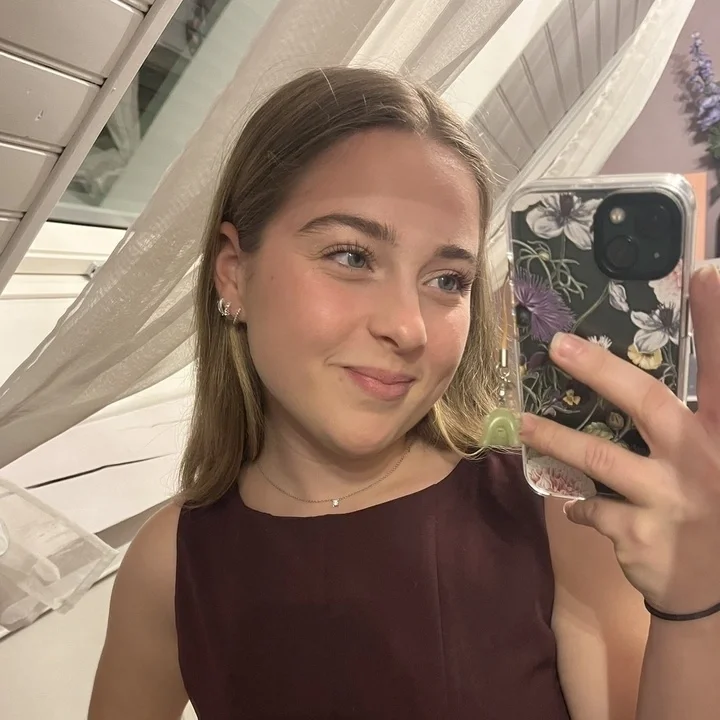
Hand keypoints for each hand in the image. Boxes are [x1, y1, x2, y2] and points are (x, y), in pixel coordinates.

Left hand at [519, 266, 719, 614]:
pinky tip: (575, 506)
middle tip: (558, 345)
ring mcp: (670, 500)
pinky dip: (578, 505)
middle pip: (648, 403)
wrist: (715, 594)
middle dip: (600, 371)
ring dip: (553, 439)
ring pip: (597, 457)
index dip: (718, 322)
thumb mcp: (706, 464)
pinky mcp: (639, 535)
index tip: (708, 271)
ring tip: (520, 426)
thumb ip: (680, 427)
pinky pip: (590, 508)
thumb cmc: (709, 514)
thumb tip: (623, 389)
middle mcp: (703, 460)